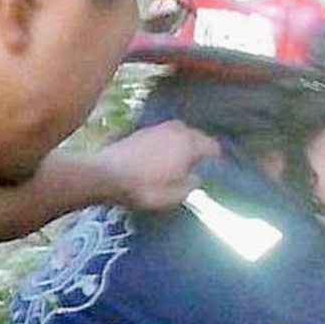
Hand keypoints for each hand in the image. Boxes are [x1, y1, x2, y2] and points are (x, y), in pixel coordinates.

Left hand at [98, 121, 220, 209]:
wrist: (105, 176)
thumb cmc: (146, 187)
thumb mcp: (175, 195)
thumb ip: (191, 185)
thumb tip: (196, 178)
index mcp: (189, 144)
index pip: (213, 147)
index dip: (218, 159)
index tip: (219, 170)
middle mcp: (175, 131)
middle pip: (196, 135)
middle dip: (201, 147)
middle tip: (202, 163)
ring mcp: (156, 129)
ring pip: (178, 132)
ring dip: (182, 143)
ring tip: (182, 158)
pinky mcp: (139, 132)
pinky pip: (162, 135)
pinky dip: (166, 143)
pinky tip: (162, 155)